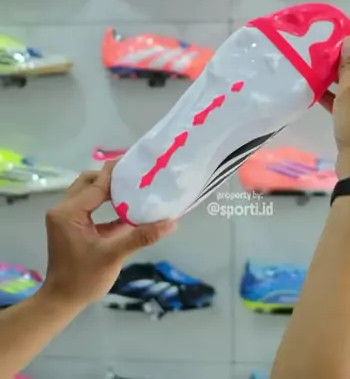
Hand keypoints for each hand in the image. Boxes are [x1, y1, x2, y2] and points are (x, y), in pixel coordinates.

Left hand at [42, 164, 174, 309]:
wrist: (62, 302)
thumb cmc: (84, 279)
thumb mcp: (113, 256)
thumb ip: (140, 236)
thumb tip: (171, 223)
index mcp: (69, 212)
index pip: (96, 184)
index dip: (117, 173)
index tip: (139, 163)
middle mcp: (63, 209)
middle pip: (89, 182)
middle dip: (112, 177)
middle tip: (137, 175)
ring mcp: (65, 217)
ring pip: (88, 192)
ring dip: (108, 189)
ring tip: (134, 186)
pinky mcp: (71, 225)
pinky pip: (89, 206)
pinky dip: (105, 203)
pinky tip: (126, 207)